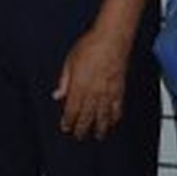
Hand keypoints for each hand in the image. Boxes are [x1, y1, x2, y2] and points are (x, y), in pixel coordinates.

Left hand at [52, 25, 129, 139]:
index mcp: (79, 86)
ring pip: (103, 116)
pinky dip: (114, 118)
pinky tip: (112, 122)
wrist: (111, 39)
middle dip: (82, 128)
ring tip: (97, 135)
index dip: (68, 121)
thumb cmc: (90, 46)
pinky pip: (117, 109)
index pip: (72, 110)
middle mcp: (94, 92)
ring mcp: (108, 92)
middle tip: (79, 136)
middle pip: (87, 117)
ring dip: (99, 128)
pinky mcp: (120, 90)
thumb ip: (64, 81)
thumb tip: (57, 95)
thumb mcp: (69, 61)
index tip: (65, 127)